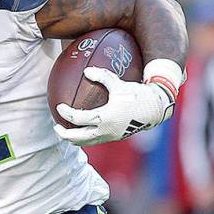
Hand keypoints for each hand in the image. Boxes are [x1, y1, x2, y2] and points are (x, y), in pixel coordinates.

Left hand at [54, 67, 174, 145]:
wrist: (157, 108)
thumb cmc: (137, 94)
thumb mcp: (119, 84)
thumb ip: (103, 76)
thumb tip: (86, 70)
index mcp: (105, 118)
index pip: (78, 119)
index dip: (66, 113)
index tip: (58, 106)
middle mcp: (106, 130)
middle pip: (78, 137)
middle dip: (65, 134)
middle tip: (56, 126)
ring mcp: (111, 136)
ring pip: (87, 142)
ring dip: (74, 138)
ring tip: (67, 131)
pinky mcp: (116, 137)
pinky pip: (96, 140)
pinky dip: (86, 137)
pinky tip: (84, 129)